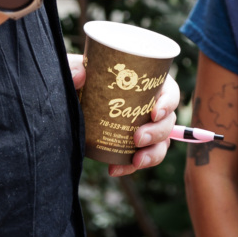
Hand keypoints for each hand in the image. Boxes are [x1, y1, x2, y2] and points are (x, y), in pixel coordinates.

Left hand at [66, 57, 180, 177]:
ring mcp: (143, 128)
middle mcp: (150, 107)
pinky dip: (129, 167)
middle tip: (138, 139)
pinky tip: (114, 170)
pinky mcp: (131, 146)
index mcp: (147, 84)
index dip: (168, 103)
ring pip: (161, 143)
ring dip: (152, 154)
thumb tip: (80, 75)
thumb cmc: (81, 79)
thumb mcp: (75, 70)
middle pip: (167, 121)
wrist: (68, 103)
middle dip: (158, 133)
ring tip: (136, 160)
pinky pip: (139, 159)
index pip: (169, 92)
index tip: (155, 113)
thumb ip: (73, 67)